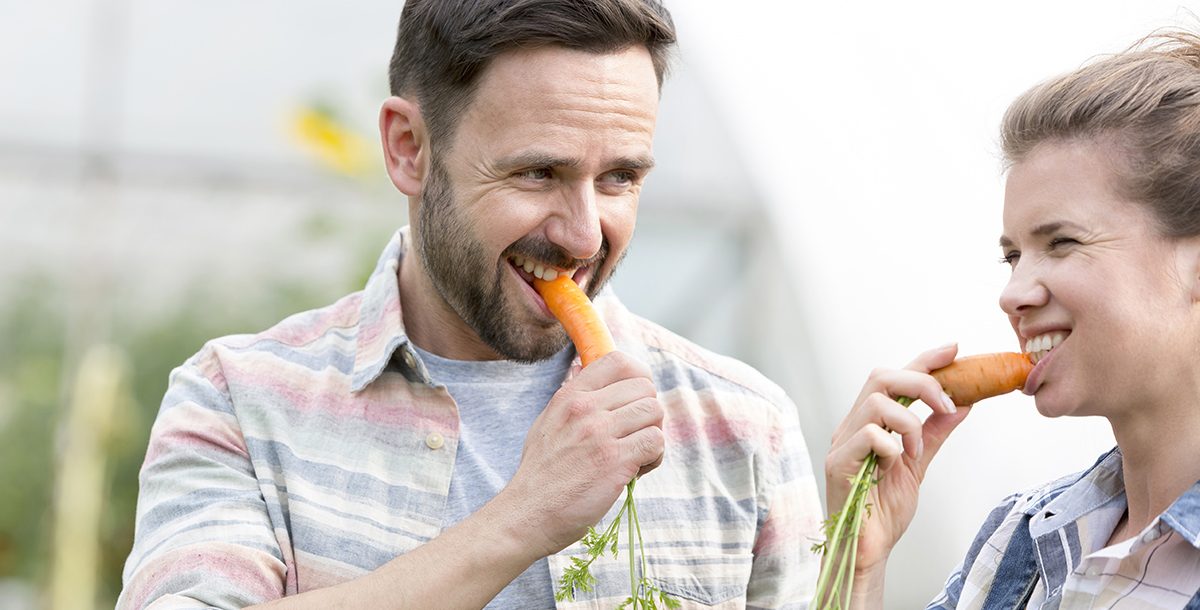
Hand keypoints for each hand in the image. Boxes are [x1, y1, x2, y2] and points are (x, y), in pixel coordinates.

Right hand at [500, 351, 663, 557]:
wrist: (527, 514)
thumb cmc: (541, 474)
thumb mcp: (548, 422)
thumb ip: (570, 397)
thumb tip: (583, 368)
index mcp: (570, 396)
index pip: (618, 361)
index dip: (638, 377)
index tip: (635, 400)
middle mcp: (585, 408)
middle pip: (645, 388)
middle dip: (648, 413)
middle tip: (634, 437)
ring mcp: (600, 433)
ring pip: (655, 412)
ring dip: (652, 435)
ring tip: (635, 456)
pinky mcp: (615, 460)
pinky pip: (656, 442)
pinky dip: (654, 457)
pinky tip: (636, 471)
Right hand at [825, 343, 968, 581]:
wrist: (868, 551)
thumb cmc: (883, 512)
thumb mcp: (917, 466)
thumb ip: (934, 434)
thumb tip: (961, 405)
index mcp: (869, 423)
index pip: (894, 379)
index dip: (923, 360)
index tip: (953, 349)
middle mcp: (852, 426)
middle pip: (880, 377)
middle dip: (921, 381)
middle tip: (947, 403)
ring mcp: (842, 443)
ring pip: (876, 401)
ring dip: (909, 422)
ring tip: (916, 451)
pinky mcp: (838, 464)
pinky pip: (868, 435)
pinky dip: (893, 445)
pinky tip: (897, 465)